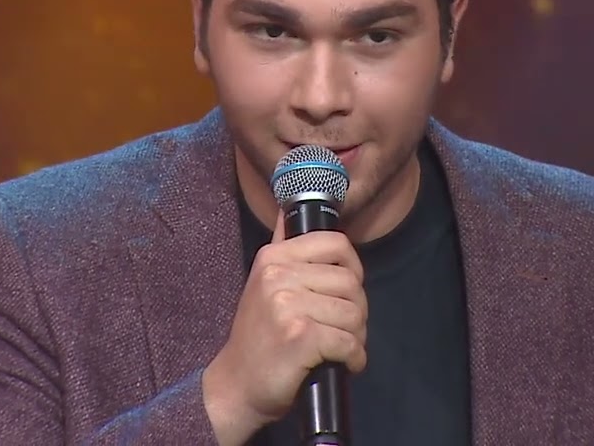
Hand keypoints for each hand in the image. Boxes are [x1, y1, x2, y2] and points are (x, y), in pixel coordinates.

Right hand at [202, 210, 366, 445]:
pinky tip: (343, 364)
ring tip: (339, 348)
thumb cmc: (258, 338)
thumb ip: (282, 246)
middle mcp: (278, 275)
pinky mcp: (300, 336)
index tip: (344, 291)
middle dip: (357, 311)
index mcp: (273, 257)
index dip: (352, 268)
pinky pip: (349, 342)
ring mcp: (288, 305)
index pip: (337, 243)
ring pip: (354, 314)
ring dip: (356, 337)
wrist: (236, 387)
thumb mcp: (263, 283)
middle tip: (341, 330)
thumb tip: (288, 207)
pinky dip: (354, 358)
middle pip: (352, 282)